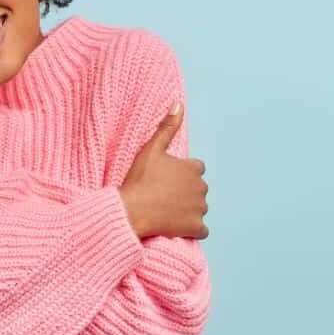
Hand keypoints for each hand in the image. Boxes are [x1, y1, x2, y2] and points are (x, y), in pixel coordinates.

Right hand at [119, 103, 209, 239]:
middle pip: (198, 189)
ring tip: (166, 211)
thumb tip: (179, 104)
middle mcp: (201, 188)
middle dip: (186, 192)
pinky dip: (192, 230)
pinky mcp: (197, 227)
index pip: (196, 169)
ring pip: (199, 209)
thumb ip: (167, 127)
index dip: (182, 174)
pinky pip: (201, 230)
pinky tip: (177, 227)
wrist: (132, 210)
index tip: (166, 179)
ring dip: (188, 211)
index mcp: (193, 169)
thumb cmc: (139, 179)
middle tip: (163, 196)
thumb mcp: (151, 149)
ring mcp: (200, 209)